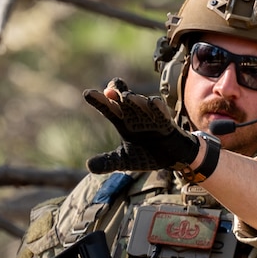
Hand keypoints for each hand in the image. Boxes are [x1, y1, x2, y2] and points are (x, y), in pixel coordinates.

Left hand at [82, 82, 201, 173]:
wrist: (169, 159)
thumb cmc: (144, 154)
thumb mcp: (123, 161)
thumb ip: (108, 162)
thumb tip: (89, 166)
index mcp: (121, 121)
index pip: (108, 108)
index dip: (98, 100)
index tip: (87, 94)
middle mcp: (134, 115)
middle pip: (123, 99)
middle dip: (117, 93)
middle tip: (109, 90)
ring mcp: (150, 117)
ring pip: (141, 104)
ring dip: (135, 100)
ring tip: (127, 98)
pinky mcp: (165, 122)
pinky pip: (161, 113)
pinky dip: (157, 108)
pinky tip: (153, 103)